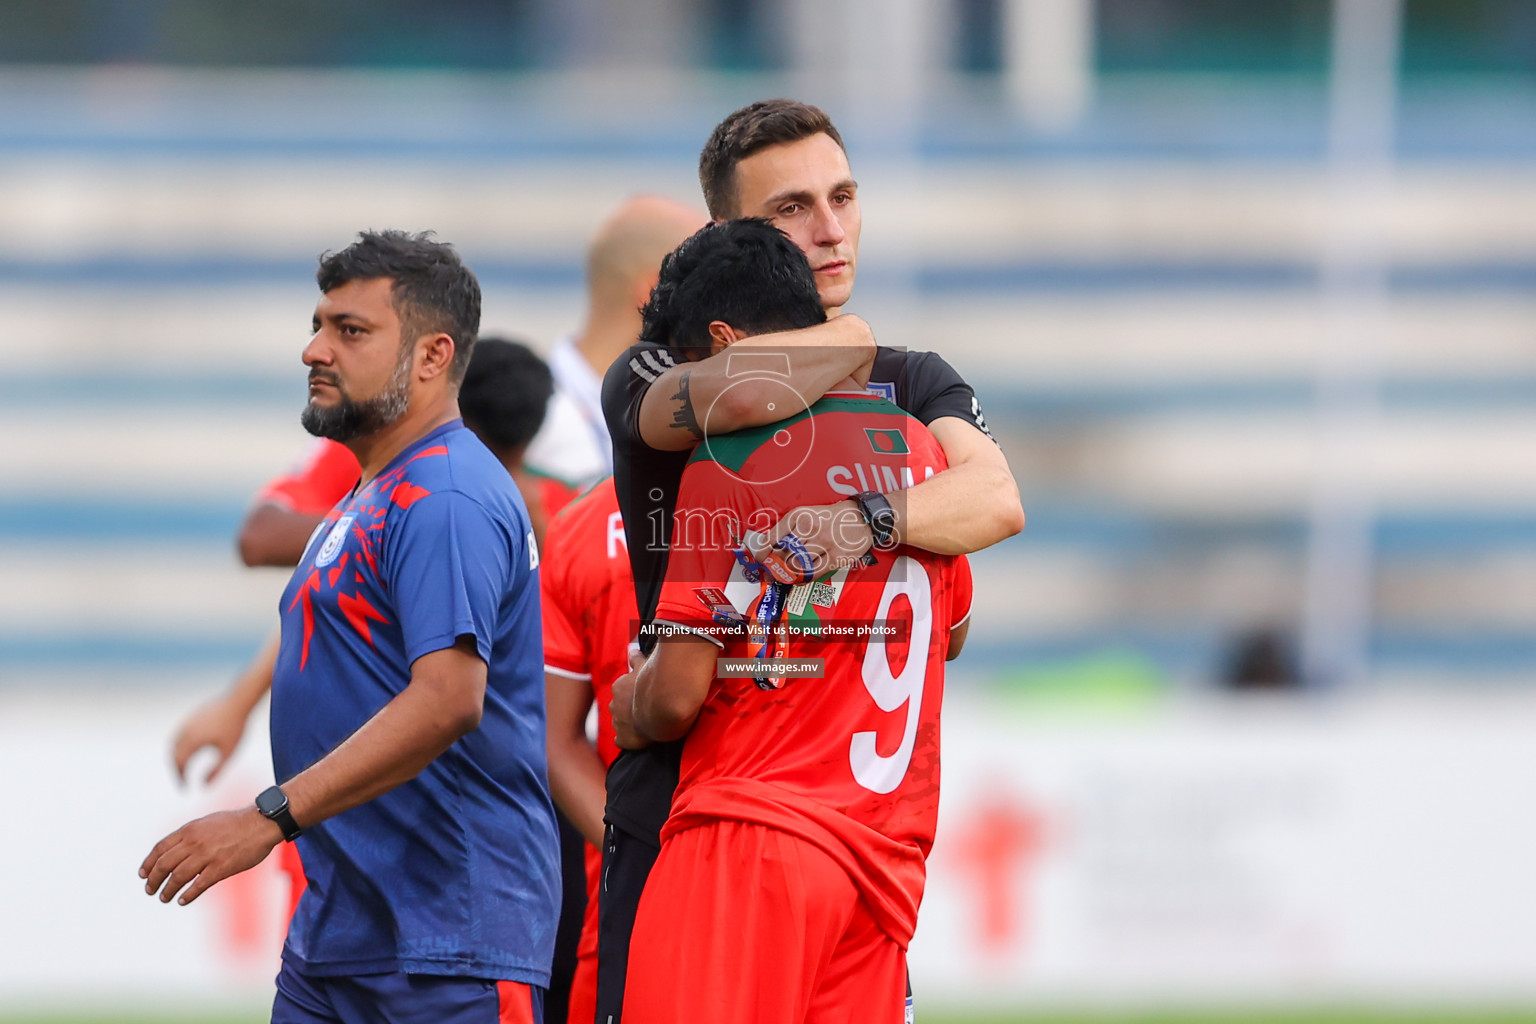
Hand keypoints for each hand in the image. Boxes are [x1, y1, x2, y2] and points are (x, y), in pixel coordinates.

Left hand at [139, 806, 283, 905]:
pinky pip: (198, 885)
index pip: (160, 849)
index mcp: (190, 830)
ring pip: (178, 877)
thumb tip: (177, 849)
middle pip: (164, 864)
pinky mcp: (221, 868)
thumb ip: (191, 835)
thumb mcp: (207, 822)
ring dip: (167, 890)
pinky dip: (188, 895)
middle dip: (153, 880)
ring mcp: (207, 855)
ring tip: (164, 898)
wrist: (261, 823)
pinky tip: (183, 900)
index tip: (143, 874)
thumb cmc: (236, 823)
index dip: (149, 863)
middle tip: (150, 889)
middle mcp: (194, 842)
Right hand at [171, 693, 250, 784]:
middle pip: (174, 755)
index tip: (185, 789)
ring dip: (175, 758)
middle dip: (177, 770)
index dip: (181, 778)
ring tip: (183, 770)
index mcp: (193, 740)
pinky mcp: (191, 716)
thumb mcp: (229, 752)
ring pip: (173, 744)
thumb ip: (217, 770)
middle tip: (183, 782)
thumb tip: (205, 786)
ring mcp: (187, 722)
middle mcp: (185, 731)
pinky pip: (178, 735)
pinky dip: (178, 747)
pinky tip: (188, 752)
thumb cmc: (236, 727)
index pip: (180, 764)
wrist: (239, 700)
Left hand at [609, 649, 649, 750]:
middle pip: (620, 708)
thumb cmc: (655, 683)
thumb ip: (637, 658)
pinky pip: (622, 741)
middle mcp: (614, 706)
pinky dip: (627, 740)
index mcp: (618, 688)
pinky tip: (637, 739)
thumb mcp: (645, 665)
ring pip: (621, 724)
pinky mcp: (625, 739)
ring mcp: (618, 723)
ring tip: (645, 725)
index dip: (632, 695)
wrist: (662, 706)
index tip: (642, 697)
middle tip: (646, 710)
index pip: (621, 692)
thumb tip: (631, 650)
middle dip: (629, 709)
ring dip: (629, 724)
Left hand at [751, 500, 872, 577]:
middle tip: (769, 572)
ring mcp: (824, 543)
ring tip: (783, 577)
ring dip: (786, 574)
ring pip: (796, 565)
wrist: (862, 517)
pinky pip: (813, 573)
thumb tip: (771, 546)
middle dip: (773, 567)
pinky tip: (799, 579)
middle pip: (782, 554)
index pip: (773, 537)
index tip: (761, 559)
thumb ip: (789, 527)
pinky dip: (802, 579)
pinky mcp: (835, 557)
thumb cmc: (832, 516)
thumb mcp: (807, 512)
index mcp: (800, 515)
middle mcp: (811, 528)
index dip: (762, 552)